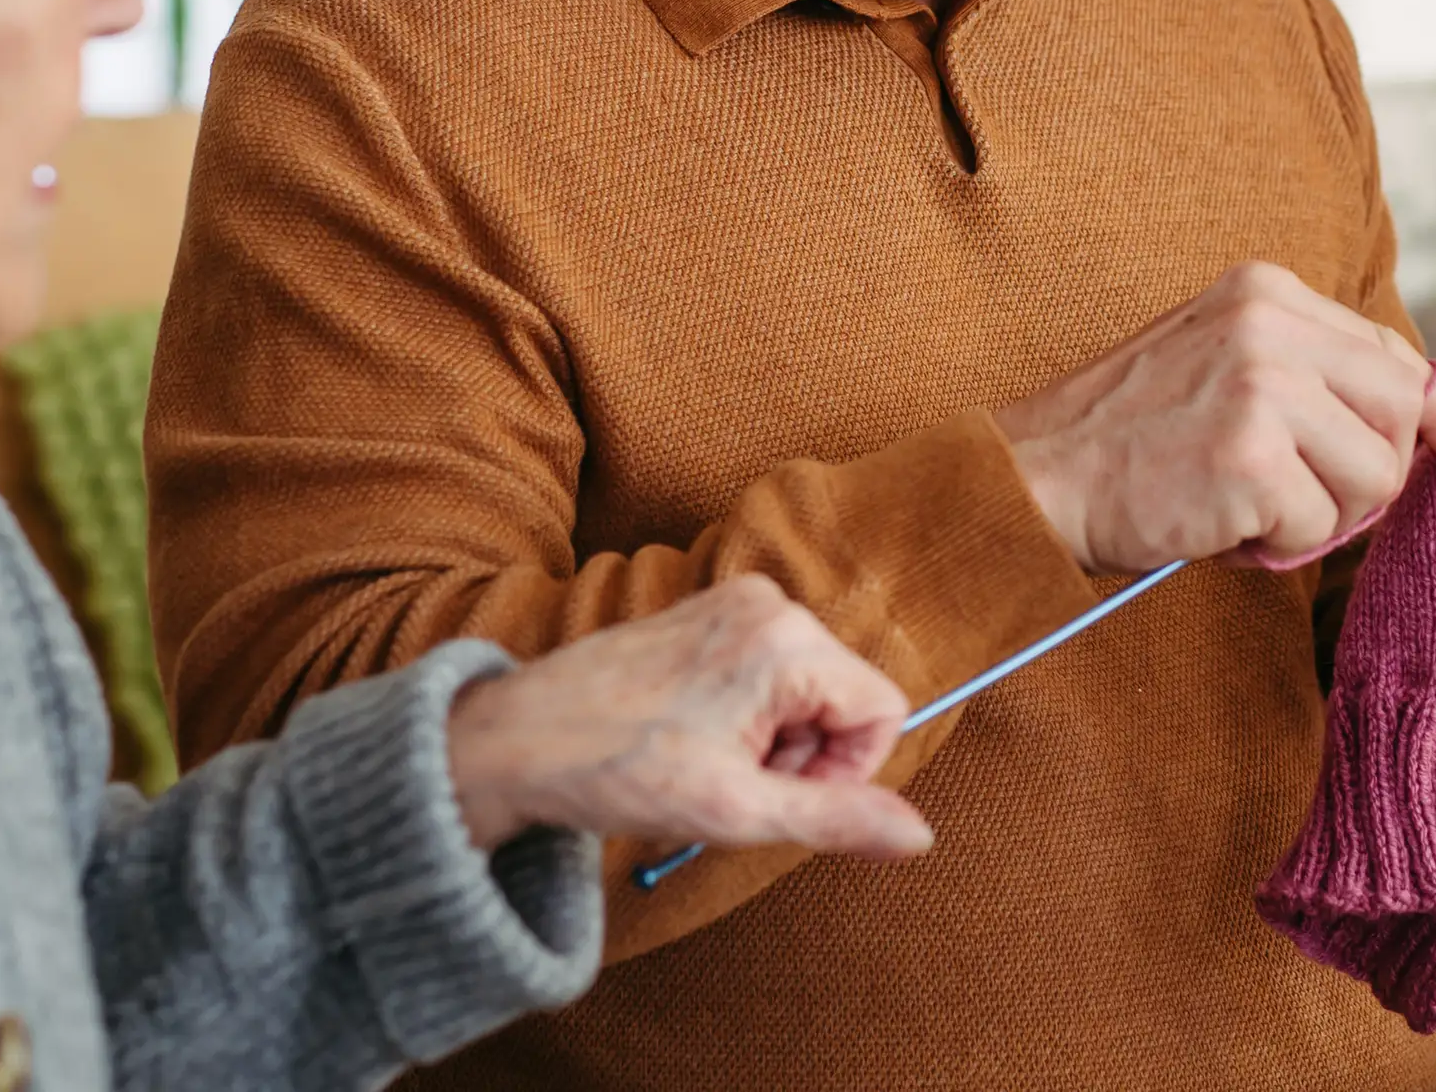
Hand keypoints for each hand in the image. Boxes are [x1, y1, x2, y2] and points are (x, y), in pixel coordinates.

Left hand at [442, 575, 931, 860]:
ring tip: (704, 760)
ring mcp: (735, 602)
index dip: (846, 771)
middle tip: (731, 781)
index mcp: (786, 640)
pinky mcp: (709, 612)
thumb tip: (919, 834)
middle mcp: (769, 603)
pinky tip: (691, 737)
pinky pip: (770, 671)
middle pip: (845, 698)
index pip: (883, 710)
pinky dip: (746, 717)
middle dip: (804, 756)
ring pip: (808, 690)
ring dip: (772, 741)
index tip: (779, 796)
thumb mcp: (736, 810)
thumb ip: (836, 817)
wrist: (516, 739)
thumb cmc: (616, 768)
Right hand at [991, 261, 1435, 572]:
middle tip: (1309, 498)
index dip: (1435, 411)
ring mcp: (1261, 386)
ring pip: (1374, 474)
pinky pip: (1319, 525)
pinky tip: (1222, 523)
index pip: (1394, 351)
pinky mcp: (1249, 457)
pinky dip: (1278, 544)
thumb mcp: (1227, 366)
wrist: (1036, 477)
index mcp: (1268, 291)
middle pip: (1401, 410)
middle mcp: (1270, 323)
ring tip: (1250, 507)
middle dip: (1376, 473)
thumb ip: (1318, 376)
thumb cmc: (1132, 437)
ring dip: (1324, 515)